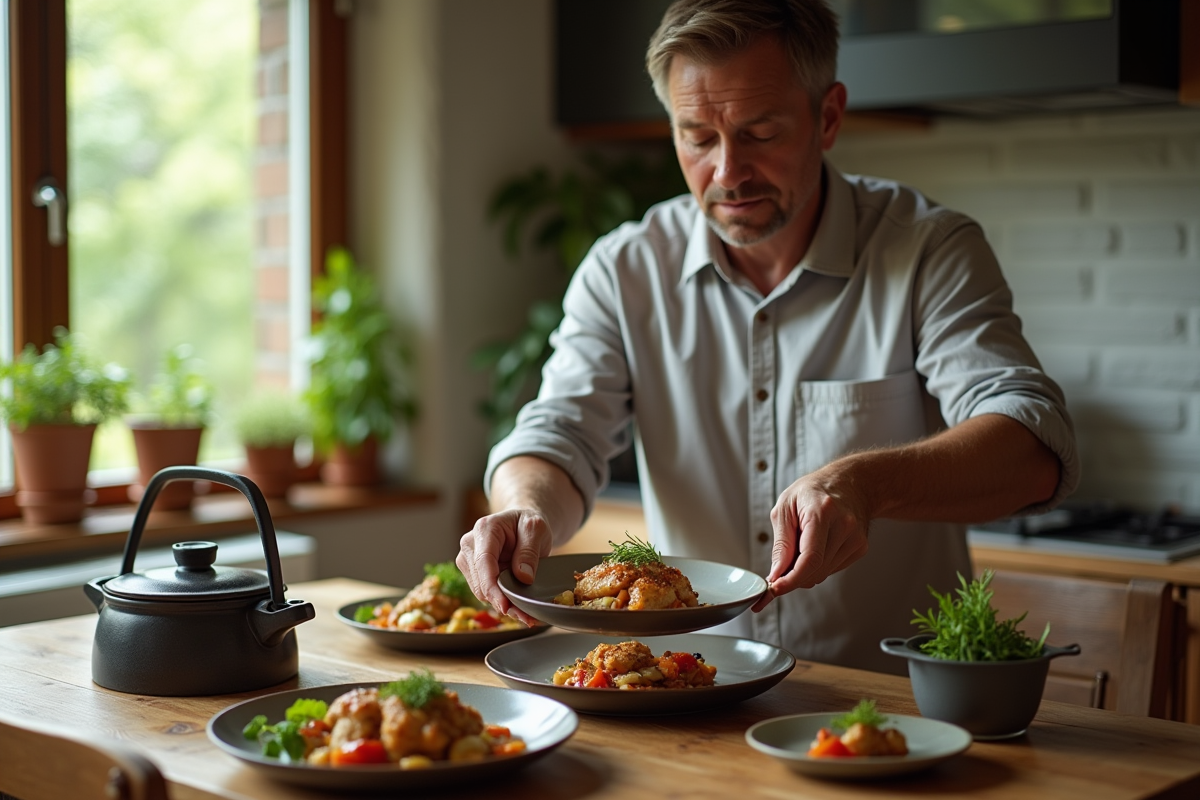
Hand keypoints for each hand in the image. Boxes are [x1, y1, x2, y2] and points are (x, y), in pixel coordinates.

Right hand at [457, 508, 553, 625]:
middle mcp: (470, 545)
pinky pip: (485, 593)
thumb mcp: (536, 529)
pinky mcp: (473, 573)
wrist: (521, 523)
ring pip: (481, 593)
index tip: (506, 606)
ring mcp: (468, 560)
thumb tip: (523, 578)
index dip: (493, 588)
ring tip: (526, 614)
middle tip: (528, 616)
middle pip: (481, 583)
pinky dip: (501, 602)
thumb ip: (529, 551)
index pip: (484, 563)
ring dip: (503, 605)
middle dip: (503, 602)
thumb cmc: (528, 523)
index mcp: (485, 530)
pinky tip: (517, 606)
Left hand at [751, 470, 870, 611]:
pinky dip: (818, 566)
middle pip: (816, 569)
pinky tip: (817, 546)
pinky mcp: (861, 548)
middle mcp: (845, 526)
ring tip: (801, 545)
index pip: (810, 558)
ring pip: (823, 574)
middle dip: (793, 576)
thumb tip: (777, 574)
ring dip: (805, 570)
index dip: (791, 579)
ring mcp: (856, 538)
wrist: (848, 483)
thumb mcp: (785, 507)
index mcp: (822, 512)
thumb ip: (782, 543)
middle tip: (779, 570)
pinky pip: (832, 569)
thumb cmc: (812, 492)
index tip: (775, 589)